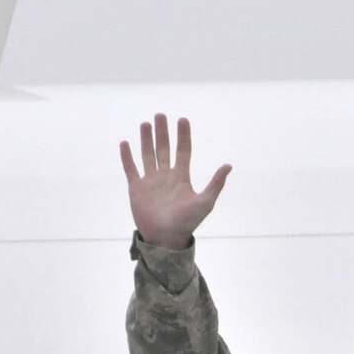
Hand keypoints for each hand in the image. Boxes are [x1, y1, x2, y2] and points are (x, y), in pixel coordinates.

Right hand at [120, 113, 230, 248]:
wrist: (166, 238)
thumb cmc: (187, 222)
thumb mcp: (205, 202)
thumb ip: (215, 183)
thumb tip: (229, 165)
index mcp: (181, 177)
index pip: (183, 151)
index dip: (183, 136)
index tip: (182, 120)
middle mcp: (165, 176)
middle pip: (163, 149)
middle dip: (162, 132)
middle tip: (160, 115)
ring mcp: (150, 181)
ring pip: (147, 155)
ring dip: (146, 140)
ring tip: (146, 124)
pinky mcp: (136, 188)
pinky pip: (131, 169)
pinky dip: (127, 157)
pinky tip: (125, 143)